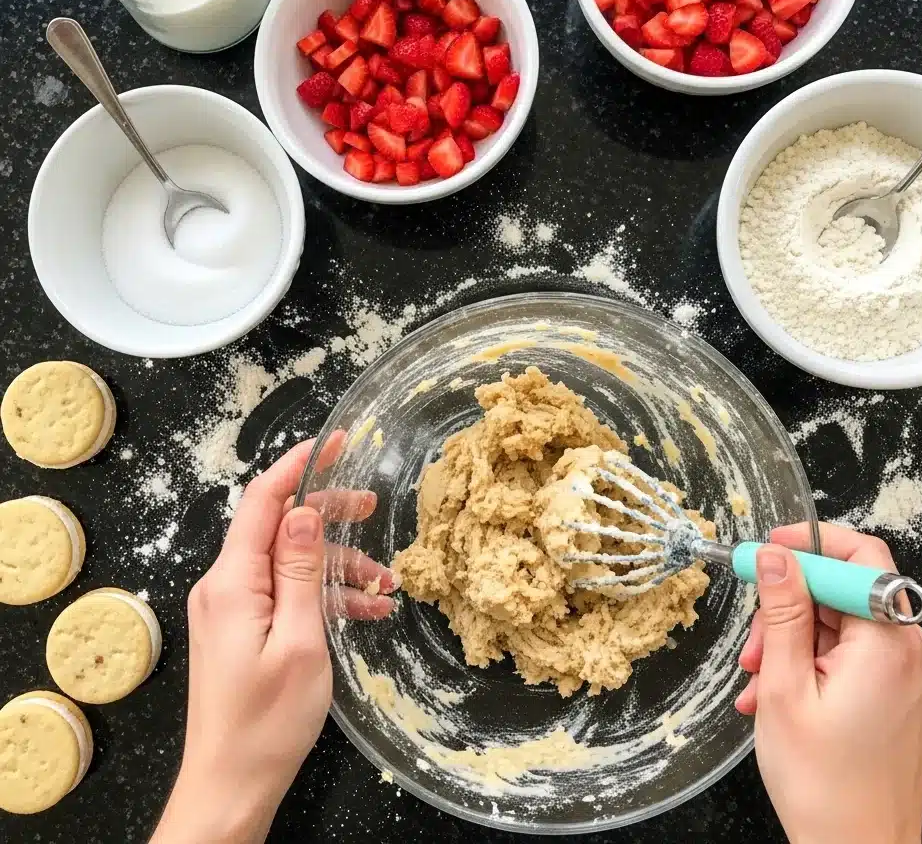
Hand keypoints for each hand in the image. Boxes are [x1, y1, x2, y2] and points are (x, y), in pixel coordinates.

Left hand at [151, 436, 398, 843]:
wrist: (230, 787)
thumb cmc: (266, 723)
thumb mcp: (298, 641)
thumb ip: (301, 571)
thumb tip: (304, 510)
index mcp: (233, 582)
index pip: (263, 501)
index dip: (300, 466)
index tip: (337, 442)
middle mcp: (227, 586)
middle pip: (279, 526)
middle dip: (329, 514)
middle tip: (373, 506)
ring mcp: (233, 607)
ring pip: (291, 562)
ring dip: (339, 567)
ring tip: (387, 583)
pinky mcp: (243, 628)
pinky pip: (287, 594)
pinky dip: (325, 596)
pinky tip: (367, 611)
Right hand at [736, 523, 921, 843]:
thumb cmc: (825, 787)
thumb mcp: (785, 688)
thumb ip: (782, 612)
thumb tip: (774, 555)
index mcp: (891, 644)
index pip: (859, 555)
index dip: (805, 546)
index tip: (761, 554)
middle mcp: (914, 650)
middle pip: (843, 591)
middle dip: (788, 610)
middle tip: (752, 650)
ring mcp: (914, 672)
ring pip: (841, 622)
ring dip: (793, 643)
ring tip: (760, 685)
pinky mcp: (905, 690)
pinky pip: (853, 651)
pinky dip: (813, 663)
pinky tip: (779, 695)